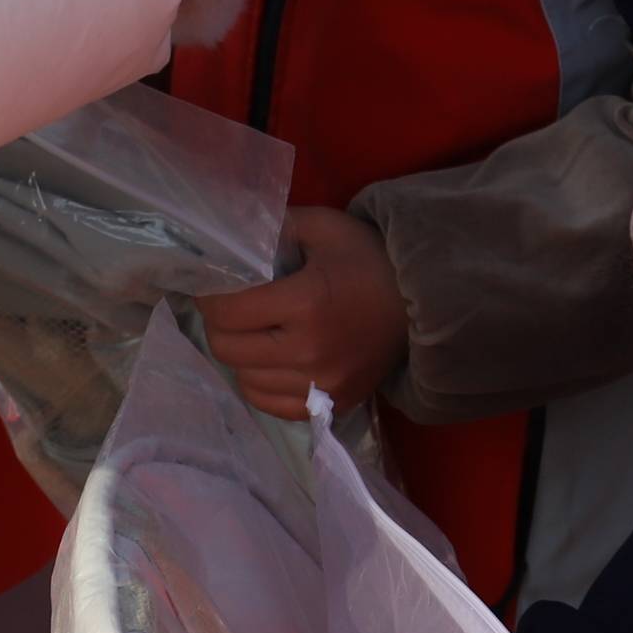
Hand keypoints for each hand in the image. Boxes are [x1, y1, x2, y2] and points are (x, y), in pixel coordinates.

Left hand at [197, 204, 408, 418]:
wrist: (422, 302)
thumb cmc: (367, 259)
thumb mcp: (321, 227)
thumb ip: (273, 228)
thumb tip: (228, 238)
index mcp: (305, 301)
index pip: (228, 311)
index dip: (210, 296)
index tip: (213, 285)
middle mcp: (310, 350)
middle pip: (228, 349)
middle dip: (219, 324)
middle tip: (228, 308)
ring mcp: (322, 384)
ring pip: (245, 380)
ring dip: (240, 355)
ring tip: (251, 333)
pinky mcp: (332, 405)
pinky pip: (271, 405)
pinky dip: (260, 384)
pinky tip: (268, 361)